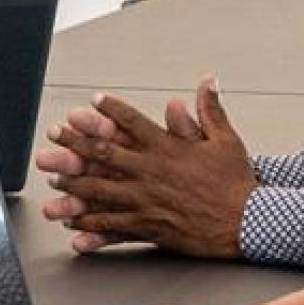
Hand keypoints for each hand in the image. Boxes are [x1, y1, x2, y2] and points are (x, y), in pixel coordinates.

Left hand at [39, 78, 256, 257]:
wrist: (250, 223)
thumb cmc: (237, 182)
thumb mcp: (226, 140)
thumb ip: (210, 109)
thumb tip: (209, 79)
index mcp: (167, 148)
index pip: (132, 123)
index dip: (111, 110)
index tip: (93, 101)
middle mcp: (151, 171)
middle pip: (104, 153)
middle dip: (75, 142)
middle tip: (53, 135)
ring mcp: (147, 200)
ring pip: (101, 189)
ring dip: (74, 183)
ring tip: (54, 178)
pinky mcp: (149, 226)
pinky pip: (112, 224)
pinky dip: (90, 223)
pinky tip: (73, 223)